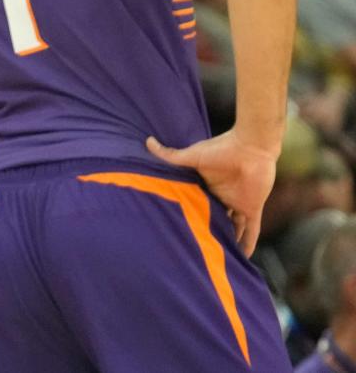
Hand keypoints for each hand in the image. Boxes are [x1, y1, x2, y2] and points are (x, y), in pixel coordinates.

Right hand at [146, 131, 277, 256]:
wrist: (250, 147)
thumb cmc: (221, 148)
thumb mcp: (191, 155)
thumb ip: (170, 155)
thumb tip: (148, 141)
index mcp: (206, 184)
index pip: (197, 203)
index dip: (190, 214)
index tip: (179, 227)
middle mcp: (221, 196)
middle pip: (213, 218)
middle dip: (208, 231)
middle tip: (196, 248)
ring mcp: (237, 203)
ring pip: (232, 227)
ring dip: (227, 240)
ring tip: (218, 258)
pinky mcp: (252, 208)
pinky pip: (251, 229)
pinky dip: (249, 242)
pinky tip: (244, 257)